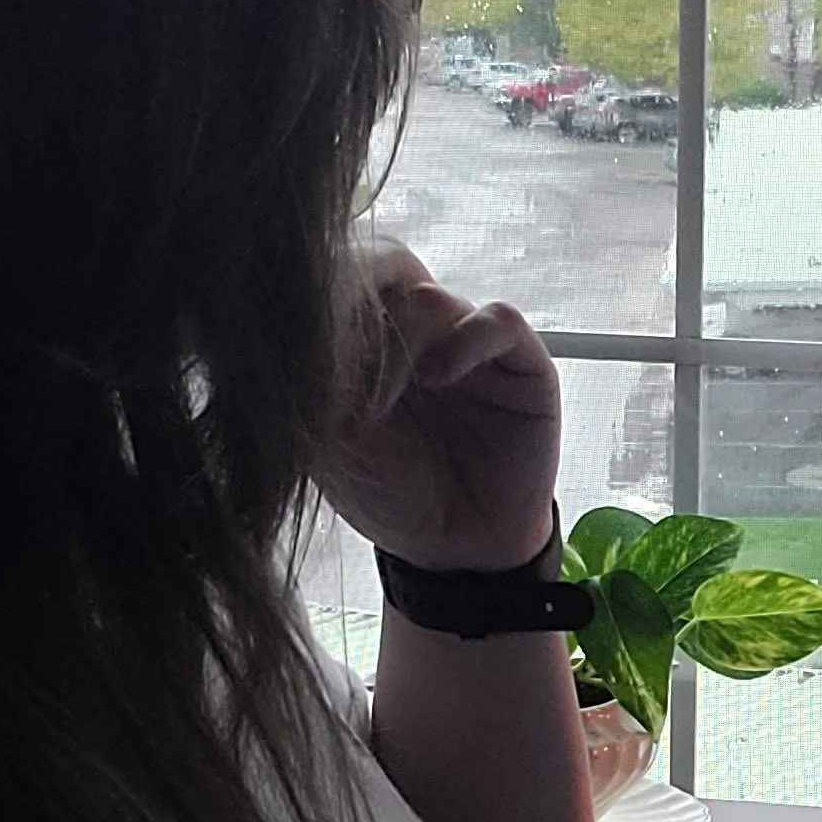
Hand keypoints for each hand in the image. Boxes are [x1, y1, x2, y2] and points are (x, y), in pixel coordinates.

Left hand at [316, 246, 560, 571]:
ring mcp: (466, 342)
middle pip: (382, 273)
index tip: (301, 356)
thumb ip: (315, 384)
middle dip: (353, 316)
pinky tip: (440, 377)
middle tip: (339, 373)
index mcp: (366, 340)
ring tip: (378, 403)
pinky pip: (498, 320)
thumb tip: (310, 328)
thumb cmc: (390, 493)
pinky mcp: (520, 362)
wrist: (454, 548)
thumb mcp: (329, 443)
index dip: (321, 305)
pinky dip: (467, 339)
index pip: (341, 279)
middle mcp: (416, 332)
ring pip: (428, 297)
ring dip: (397, 341)